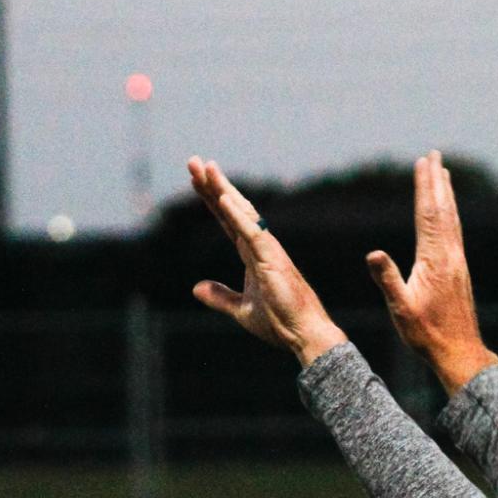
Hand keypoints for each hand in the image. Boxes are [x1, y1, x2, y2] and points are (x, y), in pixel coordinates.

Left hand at [188, 158, 346, 367]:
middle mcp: (260, 246)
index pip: (227, 220)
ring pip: (242, 213)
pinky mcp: (272, 259)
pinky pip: (252, 232)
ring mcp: (267, 250)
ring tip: (206, 168)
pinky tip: (223, 198)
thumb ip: (220, 296)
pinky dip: (237, 215)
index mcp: (252, 254)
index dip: (211, 200)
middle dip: (212, 186)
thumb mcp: (241, 309)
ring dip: (223, 190)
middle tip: (193, 162)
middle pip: (232, 209)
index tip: (195, 180)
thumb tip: (196, 288)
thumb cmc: (280, 321)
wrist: (303, 335)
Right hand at [366, 152, 497, 395]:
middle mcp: (450, 256)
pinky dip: (450, 215)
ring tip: (443, 174)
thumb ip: (387, 280)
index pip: (428, 214)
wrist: (459, 352)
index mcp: (435, 260)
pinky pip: (454, 233)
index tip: (423, 162)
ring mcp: (457, 263)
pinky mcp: (459, 271)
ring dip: (446, 195)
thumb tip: (373, 253)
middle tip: (435, 155)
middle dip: (437, 181)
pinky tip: (448, 215)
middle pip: (443, 210)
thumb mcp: (401, 309)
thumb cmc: (427, 334)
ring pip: (451, 220)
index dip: (424, 186)